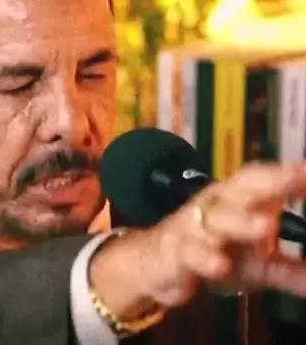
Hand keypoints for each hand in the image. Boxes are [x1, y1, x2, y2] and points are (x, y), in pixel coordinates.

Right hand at [90, 163, 305, 320]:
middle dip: (270, 183)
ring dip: (242, 221)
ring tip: (269, 227)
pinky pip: (191, 251)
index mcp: (236, 202)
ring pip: (217, 218)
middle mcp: (215, 206)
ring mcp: (194, 226)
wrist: (155, 262)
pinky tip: (220, 265)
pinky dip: (205, 257)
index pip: (260, 181)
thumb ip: (287, 270)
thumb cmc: (209, 252)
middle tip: (297, 177)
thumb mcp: (253, 266)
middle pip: (242, 190)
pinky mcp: (176, 250)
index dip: (285, 175)